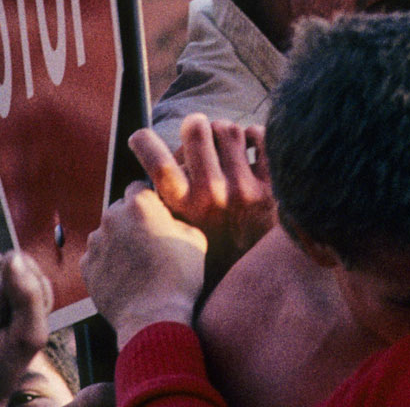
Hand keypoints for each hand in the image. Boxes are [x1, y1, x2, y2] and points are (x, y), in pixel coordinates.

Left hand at [81, 183, 206, 347]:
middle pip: (119, 210)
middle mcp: (112, 217)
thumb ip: (178, 219)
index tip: (156, 217)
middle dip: (131, 222)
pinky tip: (122, 278)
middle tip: (146, 244)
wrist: (153, 320)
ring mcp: (96, 242)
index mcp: (139, 204)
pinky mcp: (86, 267)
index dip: (149, 202)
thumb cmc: (179, 279)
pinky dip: (106, 264)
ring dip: (117, 243)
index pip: (139, 188)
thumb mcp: (195, 239)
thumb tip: (171, 218)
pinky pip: (96, 257)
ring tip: (134, 265)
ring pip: (106, 234)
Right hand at [129, 117, 275, 271]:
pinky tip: (246, 150)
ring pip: (228, 129)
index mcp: (183, 206)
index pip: (156, 160)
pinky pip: (259, 137)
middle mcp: (211, 195)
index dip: (143, 142)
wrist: (253, 284)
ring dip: (222, 133)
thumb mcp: (175, 229)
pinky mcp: (271, 187)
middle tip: (195, 131)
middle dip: (194, 126)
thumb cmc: (206, 250)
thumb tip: (148, 158)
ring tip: (222, 147)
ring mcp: (244, 189)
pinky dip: (251, 137)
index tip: (139, 138)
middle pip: (197, 128)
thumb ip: (162, 197)